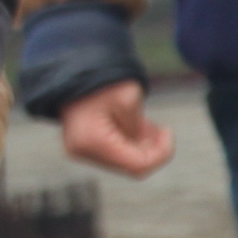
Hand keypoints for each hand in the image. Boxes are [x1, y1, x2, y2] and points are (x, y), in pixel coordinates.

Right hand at [60, 80, 174, 178]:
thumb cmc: (99, 81)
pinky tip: (131, 124)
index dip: (161, 152)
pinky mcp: (81, 148)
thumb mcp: (127, 97)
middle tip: (158, 126)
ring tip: (143, 121)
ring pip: (123, 161)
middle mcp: (83, 152)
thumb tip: (147, 145)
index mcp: (93, 141)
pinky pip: (113, 155)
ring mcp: (80, 152)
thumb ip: (139, 127)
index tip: (167, 130)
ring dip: (139, 145)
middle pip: (131, 166)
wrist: (70, 71)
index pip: (138, 165)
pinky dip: (128, 142)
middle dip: (150, 148)